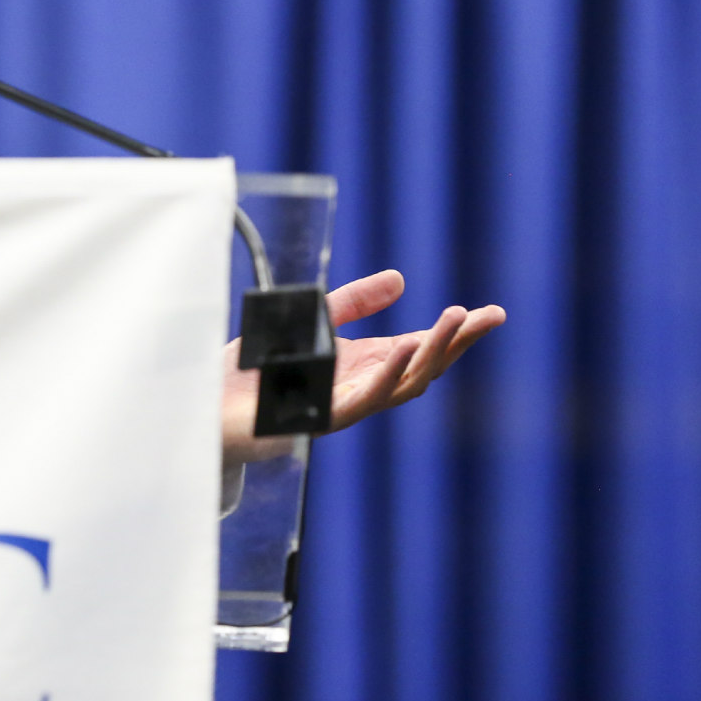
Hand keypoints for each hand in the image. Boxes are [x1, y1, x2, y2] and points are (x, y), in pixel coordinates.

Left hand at [222, 269, 504, 466]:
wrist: (206, 408)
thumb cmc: (258, 371)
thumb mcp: (311, 324)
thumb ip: (353, 303)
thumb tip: (402, 280)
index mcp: (363, 368)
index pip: (421, 349)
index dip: (456, 333)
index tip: (493, 313)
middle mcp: (360, 390)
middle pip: (421, 369)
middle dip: (456, 343)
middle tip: (486, 315)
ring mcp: (341, 408)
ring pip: (399, 387)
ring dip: (428, 354)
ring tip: (454, 322)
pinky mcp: (313, 421)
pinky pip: (358, 402)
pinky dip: (383, 378)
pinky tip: (401, 352)